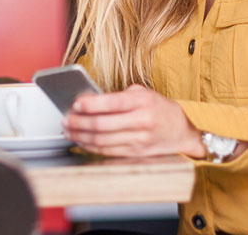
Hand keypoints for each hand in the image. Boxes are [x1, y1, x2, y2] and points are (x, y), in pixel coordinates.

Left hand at [62, 84, 204, 157]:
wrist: (182, 131)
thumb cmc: (160, 108)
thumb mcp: (144, 93)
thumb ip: (120, 96)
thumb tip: (91, 100)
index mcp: (142, 102)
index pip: (111, 103)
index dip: (90, 104)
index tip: (75, 104)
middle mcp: (141, 121)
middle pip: (102, 124)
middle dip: (79, 122)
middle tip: (66, 119)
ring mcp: (138, 140)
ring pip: (102, 140)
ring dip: (81, 136)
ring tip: (69, 131)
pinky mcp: (135, 153)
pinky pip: (108, 151)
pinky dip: (91, 147)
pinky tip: (82, 141)